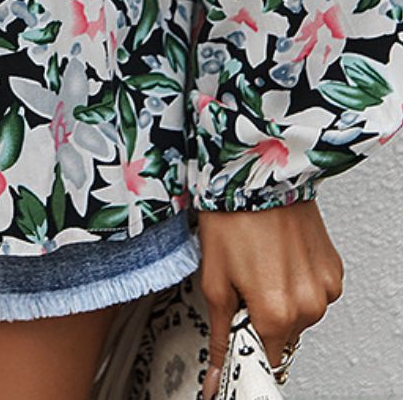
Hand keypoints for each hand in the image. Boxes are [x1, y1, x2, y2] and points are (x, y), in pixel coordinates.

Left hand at [197, 198, 343, 398]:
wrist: (258, 173)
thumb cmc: (232, 216)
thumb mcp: (213, 279)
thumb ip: (220, 334)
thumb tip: (214, 374)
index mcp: (276, 313)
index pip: (265, 358)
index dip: (247, 341)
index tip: (238, 325)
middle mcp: (307, 305)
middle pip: (282, 335)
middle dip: (262, 317)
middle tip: (245, 281)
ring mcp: (324, 287)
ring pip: (300, 314)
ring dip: (281, 299)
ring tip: (262, 262)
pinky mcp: (333, 270)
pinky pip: (314, 292)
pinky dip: (297, 282)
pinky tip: (280, 256)